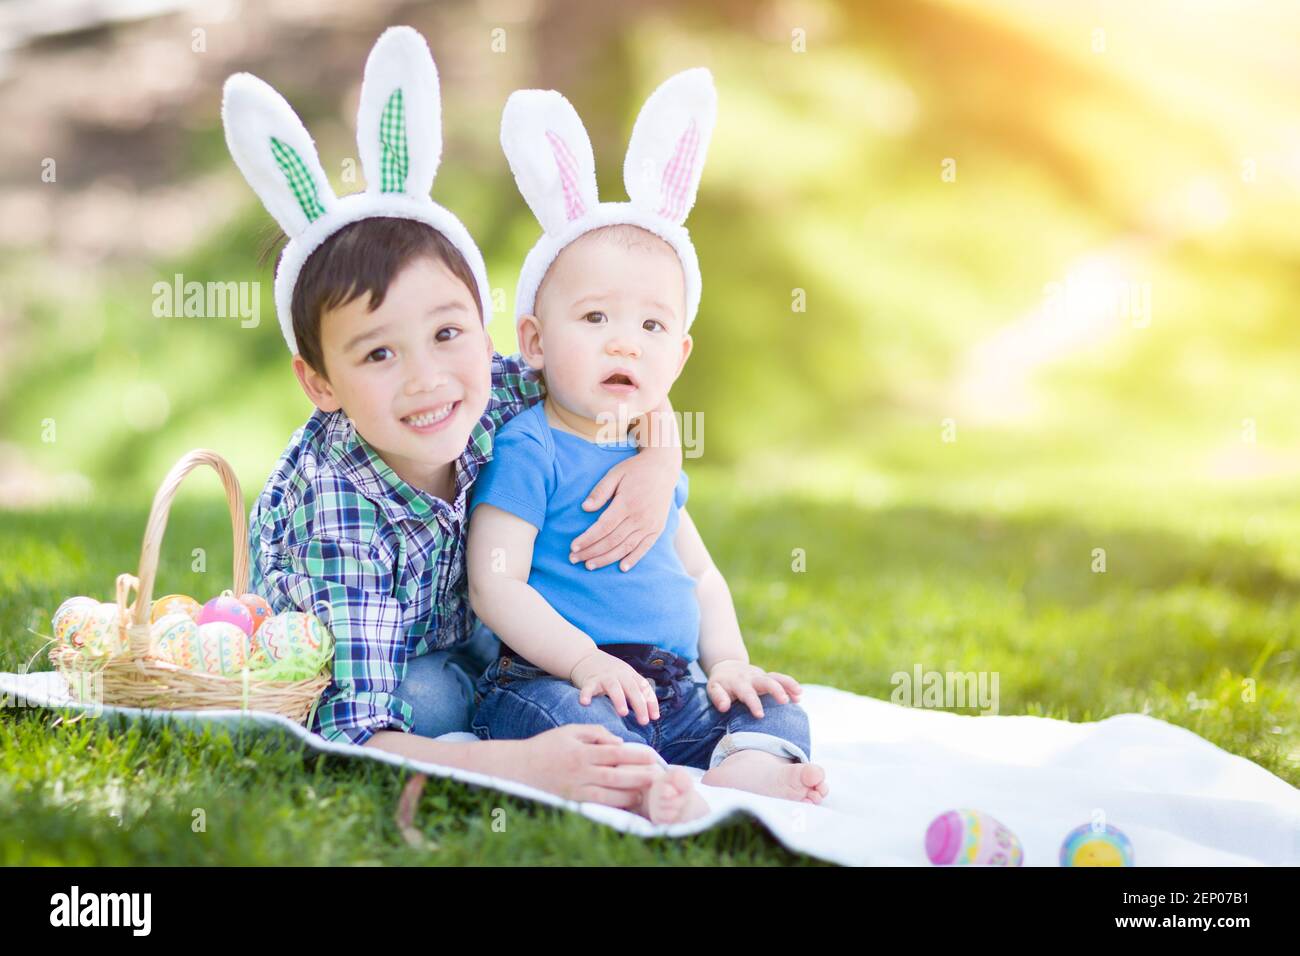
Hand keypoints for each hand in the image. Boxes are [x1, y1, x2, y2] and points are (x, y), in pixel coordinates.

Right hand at [516, 725, 661, 808]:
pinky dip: (613, 806)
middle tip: (657, 777)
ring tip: (645, 793)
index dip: (637, 756)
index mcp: (582, 751)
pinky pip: (596, 805)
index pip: (616, 753)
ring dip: (630, 795)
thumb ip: (596, 733)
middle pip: (617, 776)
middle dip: (640, 777)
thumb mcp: (570, 731)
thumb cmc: (546, 746)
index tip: (653, 757)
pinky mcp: (572, 802)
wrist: (518, 768)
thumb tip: (620, 742)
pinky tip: (626, 804)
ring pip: (609, 795)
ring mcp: (576, 789)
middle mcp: (580, 771)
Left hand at [569, 431, 681, 572]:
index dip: (587, 539)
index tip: (573, 547)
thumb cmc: (635, 470)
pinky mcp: (657, 529)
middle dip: (591, 552)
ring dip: (607, 559)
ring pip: (626, 547)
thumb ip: (600, 491)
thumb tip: (585, 508)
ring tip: (590, 565)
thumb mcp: (615, 474)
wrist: (663, 468)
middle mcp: (640, 517)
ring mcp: (650, 525)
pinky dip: (633, 559)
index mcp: (627, 503)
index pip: (603, 527)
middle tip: (574, 559)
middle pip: (612, 541)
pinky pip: (645, 548)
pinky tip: (622, 568)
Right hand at [570, 650, 660, 724]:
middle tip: (643, 721)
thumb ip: (634, 691)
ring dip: (619, 700)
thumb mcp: (625, 677)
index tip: (655, 717)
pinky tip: (585, 703)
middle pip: (632, 689)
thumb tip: (649, 714)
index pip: (644, 687)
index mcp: (630, 674)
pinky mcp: (589, 680)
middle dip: (639, 705)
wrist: (585, 656)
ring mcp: (604, 676)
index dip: (651, 702)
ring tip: (623, 713)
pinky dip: (586, 694)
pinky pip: (588, 688)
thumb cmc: (608, 673)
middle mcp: (619, 674)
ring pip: (614, 687)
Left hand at [705, 660, 802, 718]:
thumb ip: (718, 697)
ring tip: (799, 694)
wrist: (727, 666)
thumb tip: (724, 707)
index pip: (747, 693)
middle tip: (784, 701)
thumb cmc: (720, 683)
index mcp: (738, 682)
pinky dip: (790, 686)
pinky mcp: (768, 677)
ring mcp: (761, 676)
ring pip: (777, 677)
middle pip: (766, 681)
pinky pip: (781, 679)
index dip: (753, 703)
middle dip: (776, 690)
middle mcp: (751, 677)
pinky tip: (799, 696)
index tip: (760, 715)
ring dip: (788, 684)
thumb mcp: (713, 688)